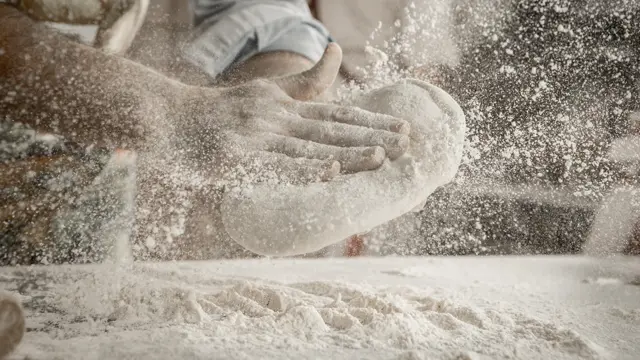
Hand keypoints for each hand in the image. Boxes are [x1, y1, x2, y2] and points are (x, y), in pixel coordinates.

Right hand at [171, 43, 410, 185]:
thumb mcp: (265, 91)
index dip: (370, 121)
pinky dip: (302, 169)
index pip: (335, 113)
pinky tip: (329, 173)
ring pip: (308, 146)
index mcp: (283, 105)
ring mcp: (255, 136)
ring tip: (381, 158)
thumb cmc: (220, 113)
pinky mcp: (235, 156)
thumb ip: (303, 81)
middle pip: (330, 129)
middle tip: (407, 142)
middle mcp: (274, 117)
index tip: (403, 127)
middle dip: (370, 137)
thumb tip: (336, 51)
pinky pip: (273, 165)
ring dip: (346, 153)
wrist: (168, 120)